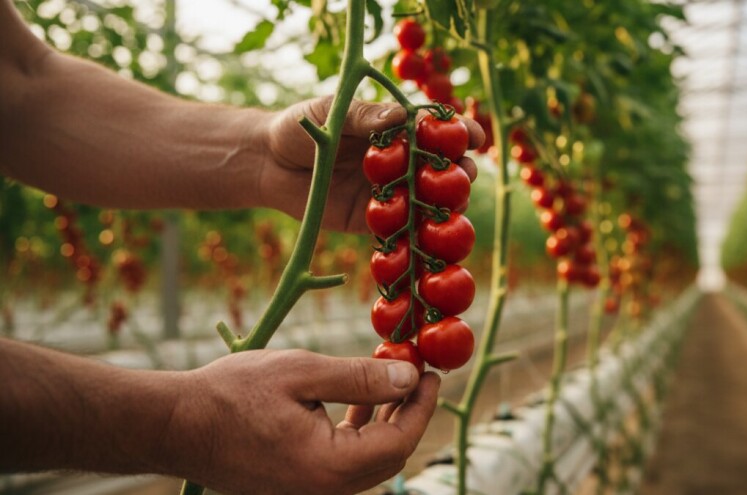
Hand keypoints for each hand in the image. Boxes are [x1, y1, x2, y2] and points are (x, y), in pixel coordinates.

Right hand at [165, 349, 439, 494]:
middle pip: (389, 456)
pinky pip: (344, 462)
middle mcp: (325, 489)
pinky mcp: (297, 484)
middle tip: (417, 374)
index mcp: (330, 466)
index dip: (422, 406)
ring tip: (392, 380)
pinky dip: (359, 432)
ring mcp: (310, 491)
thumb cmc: (232, 394)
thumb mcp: (303, 373)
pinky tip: (359, 403)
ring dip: (385, 421)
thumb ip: (361, 379)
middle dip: (409, 413)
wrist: (175, 425)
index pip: (400, 442)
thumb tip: (409, 377)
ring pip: (368, 460)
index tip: (432, 373)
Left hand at [259, 96, 485, 232]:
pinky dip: (413, 235)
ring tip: (451, 204)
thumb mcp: (331, 112)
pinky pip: (399, 230)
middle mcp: (400, 162)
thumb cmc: (302, 127)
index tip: (474, 136)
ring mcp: (390, 193)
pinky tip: (423, 236)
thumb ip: (363, 117)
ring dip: (444, 205)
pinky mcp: (372, 221)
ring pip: (427, 202)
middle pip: (441, 169)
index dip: (458, 132)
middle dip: (459, 172)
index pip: (435, 130)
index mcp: (396, 130)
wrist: (268, 163)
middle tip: (464, 173)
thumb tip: (398, 117)